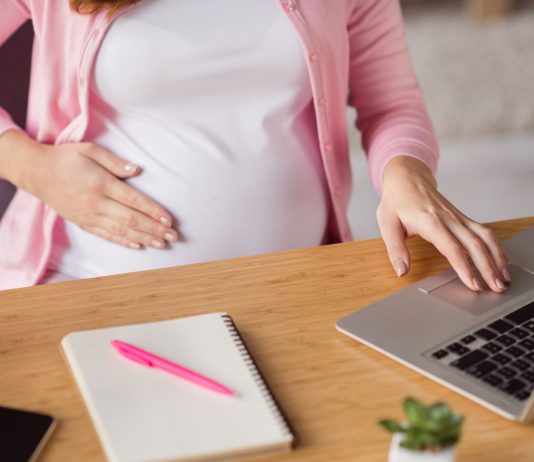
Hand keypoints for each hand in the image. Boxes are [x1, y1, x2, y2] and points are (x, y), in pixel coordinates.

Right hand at [7, 131, 177, 249]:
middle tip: (173, 236)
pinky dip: (123, 242)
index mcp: (100, 183)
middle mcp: (95, 203)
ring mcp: (88, 215)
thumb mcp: (89, 150)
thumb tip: (138, 170)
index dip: (153, 211)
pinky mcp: (82, 223)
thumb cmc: (65, 158)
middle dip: (154, 228)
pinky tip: (138, 245)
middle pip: (130, 220)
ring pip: (120, 231)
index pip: (133, 200)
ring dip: (143, 238)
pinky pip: (105, 235)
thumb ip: (114, 162)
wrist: (35, 172)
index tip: (169, 219)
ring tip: (161, 243)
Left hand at [377, 156, 508, 292]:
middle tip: (496, 288)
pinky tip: (499, 261)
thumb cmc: (396, 201)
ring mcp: (457, 217)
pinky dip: (495, 247)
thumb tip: (401, 270)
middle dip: (488, 267)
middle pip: (474, 244)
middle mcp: (448, 218)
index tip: (473, 284)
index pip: (451, 248)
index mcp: (429, 221)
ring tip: (503, 277)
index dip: (464, 267)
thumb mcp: (387, 224)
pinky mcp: (462, 218)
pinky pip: (483, 232)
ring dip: (497, 257)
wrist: (407, 178)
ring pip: (484, 237)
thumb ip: (395, 249)